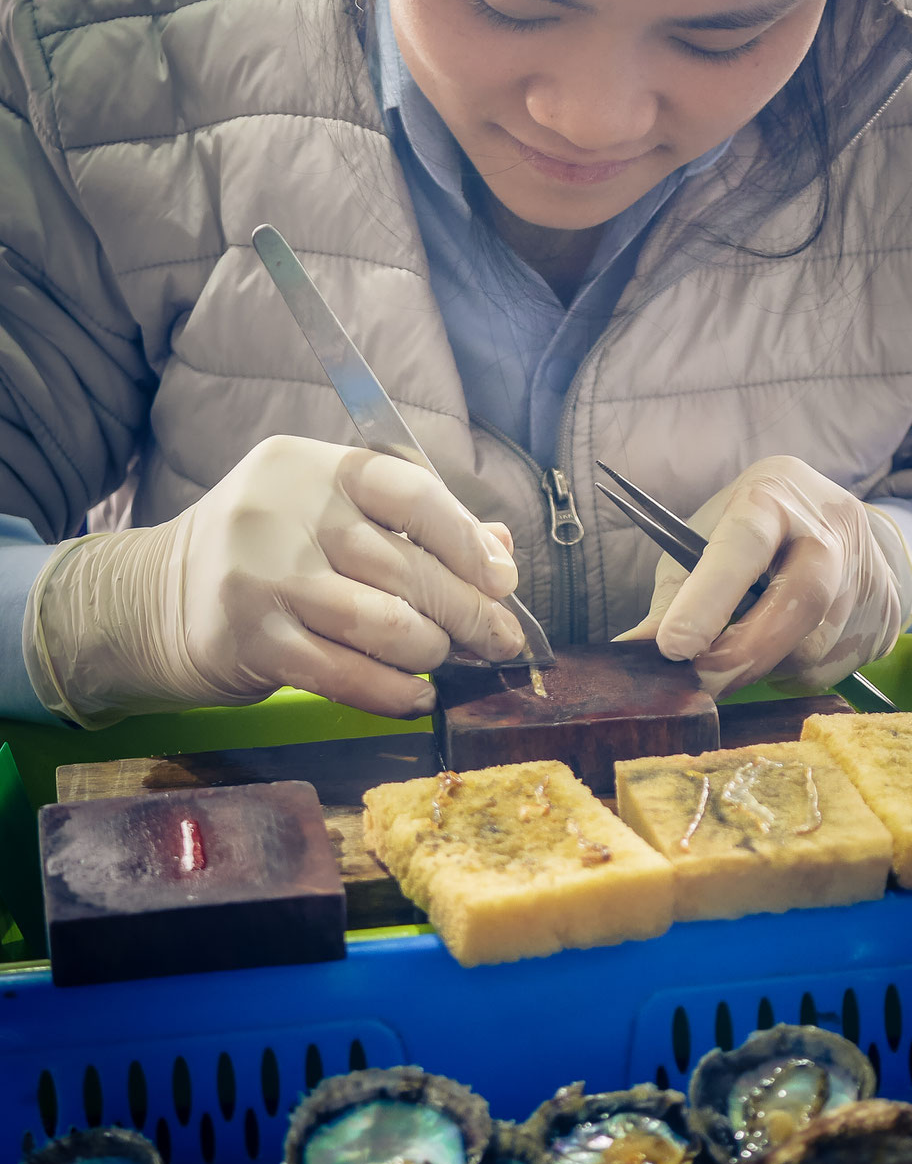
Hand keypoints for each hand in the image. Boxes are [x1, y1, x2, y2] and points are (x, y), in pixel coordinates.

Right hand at [23, 436, 523, 727]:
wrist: (156, 599)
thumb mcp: (330, 517)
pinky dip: (394, 693)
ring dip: (429, 650)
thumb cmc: (270, 554)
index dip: (465, 537)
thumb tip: (501, 552)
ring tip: (439, 659)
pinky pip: (346, 675)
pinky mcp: (251, 641)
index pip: (407, 488)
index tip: (502, 579)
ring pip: (382, 622)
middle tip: (501, 638)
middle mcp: (283, 512)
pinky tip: (416, 697)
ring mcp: (262, 577)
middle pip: (403, 563)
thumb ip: (414, 526)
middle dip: (466, 609)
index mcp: (312, 466)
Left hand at [618, 455, 911, 692]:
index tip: (673, 647)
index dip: (709, 598)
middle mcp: (831, 526)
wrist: (833, 523)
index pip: (743, 544)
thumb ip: (674, 595)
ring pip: (813, 645)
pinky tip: (784, 648)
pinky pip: (834, 665)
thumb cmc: (749, 534)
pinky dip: (796, 670)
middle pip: (798, 599)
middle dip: (743, 652)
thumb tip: (630, 653)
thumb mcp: (703, 542)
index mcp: (773, 495)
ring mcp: (868, 570)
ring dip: (765, 666)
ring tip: (742, 651)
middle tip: (700, 683)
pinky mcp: (885, 613)